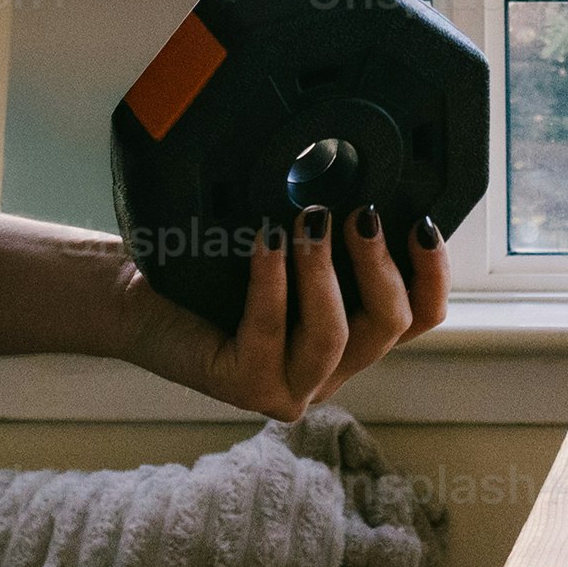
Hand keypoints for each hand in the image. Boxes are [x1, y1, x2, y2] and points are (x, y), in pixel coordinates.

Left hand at [115, 209, 449, 421]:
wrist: (134, 296)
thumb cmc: (210, 266)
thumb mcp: (287, 243)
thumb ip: (331, 231)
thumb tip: (368, 180)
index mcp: (350, 335)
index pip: (418, 318)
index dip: (433, 275)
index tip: (423, 224)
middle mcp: (328, 368)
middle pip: (390, 328)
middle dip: (380, 266)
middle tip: (359, 214)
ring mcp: (289, 385)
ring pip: (335, 337)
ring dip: (325, 272)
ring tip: (310, 220)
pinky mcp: (247, 386)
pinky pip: (269, 331)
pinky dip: (272, 280)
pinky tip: (267, 240)